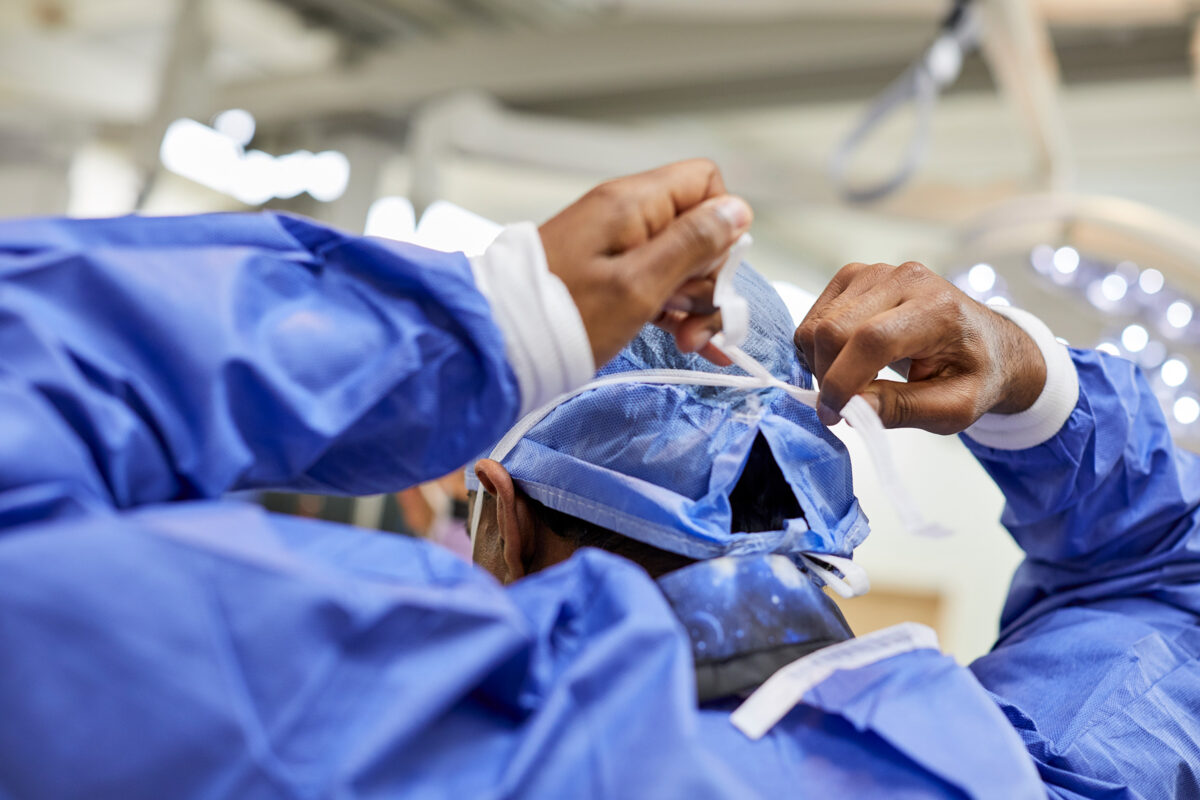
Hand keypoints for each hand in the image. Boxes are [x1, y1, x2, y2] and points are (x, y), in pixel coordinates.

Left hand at [539, 159, 752, 366]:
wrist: (496, 346)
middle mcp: (624, 216)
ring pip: (680, 263)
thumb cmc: (559, 318)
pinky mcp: (605, 277)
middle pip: (697, 229)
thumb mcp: (637, 285)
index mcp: (631, 204)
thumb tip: (736, 210)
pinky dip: (675, 312)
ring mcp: (614, 247)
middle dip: (710, 278)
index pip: (705, 183)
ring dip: (694, 304)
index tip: (714, 273)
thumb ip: (691, 245)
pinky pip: (656, 284)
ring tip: (688, 343)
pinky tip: (690, 343)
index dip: (723, 227)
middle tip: (697, 321)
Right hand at [793, 261, 1045, 432]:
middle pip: (834, 329)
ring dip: (821, 364)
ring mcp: (875, 272)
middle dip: (828, 376)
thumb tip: (851, 409)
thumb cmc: (973, 375)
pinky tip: (846, 361)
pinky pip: (814, 317)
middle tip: (845, 406)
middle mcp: (905, 279)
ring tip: (852, 382)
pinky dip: (817, 349)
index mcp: (938, 309)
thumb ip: (904, 409)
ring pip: (817, 325)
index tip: (835, 415)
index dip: (844, 381)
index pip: (872, 339)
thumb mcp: (954, 408)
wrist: (984, 342)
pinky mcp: (854, 276)